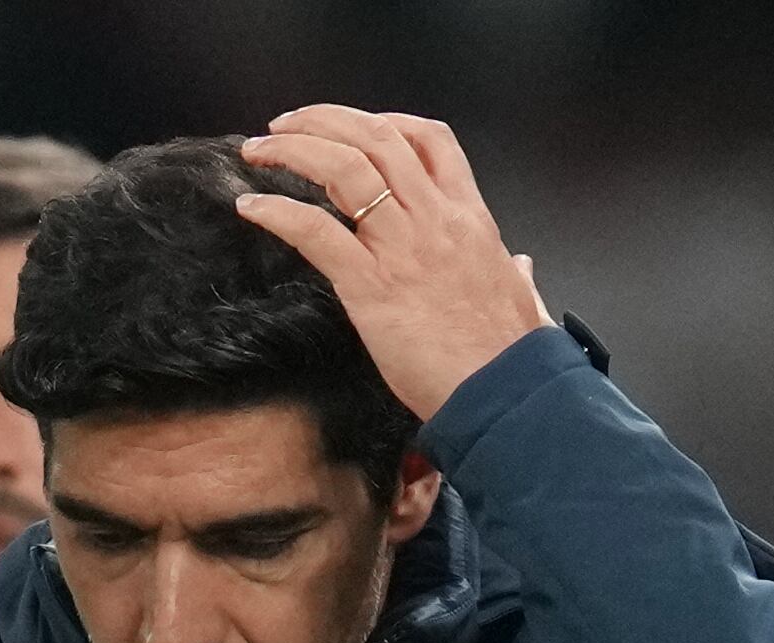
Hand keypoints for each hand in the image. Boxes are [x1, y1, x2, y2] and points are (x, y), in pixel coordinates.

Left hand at [236, 108, 556, 419]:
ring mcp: (401, 247)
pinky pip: (315, 231)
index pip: (430, 139)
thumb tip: (521, 266)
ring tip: (259, 150)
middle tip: (285, 125)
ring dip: (292, 149)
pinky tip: (252, 206)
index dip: (387, 120)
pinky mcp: (370, 286)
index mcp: (468, 217)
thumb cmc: (509, 355)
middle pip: (375, 137)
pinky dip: (277, 211)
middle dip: (323, 120)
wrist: (505, 391)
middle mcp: (433, 219)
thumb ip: (516, 274)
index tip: (354, 126)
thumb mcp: (522, 298)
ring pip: (343, 167)